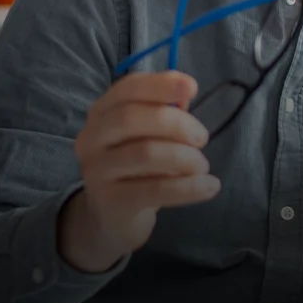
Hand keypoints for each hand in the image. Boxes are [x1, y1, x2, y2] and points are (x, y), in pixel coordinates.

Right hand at [58, 71, 219, 272]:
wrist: (113, 218)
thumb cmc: (138, 164)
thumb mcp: (149, 134)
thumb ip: (166, 110)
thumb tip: (186, 92)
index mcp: (102, 112)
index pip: (128, 88)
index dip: (161, 84)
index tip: (192, 87)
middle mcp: (91, 138)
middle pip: (131, 118)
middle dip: (177, 123)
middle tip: (202, 138)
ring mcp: (97, 171)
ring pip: (146, 153)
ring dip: (185, 157)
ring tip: (202, 165)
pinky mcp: (111, 203)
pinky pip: (155, 190)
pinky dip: (189, 187)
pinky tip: (210, 186)